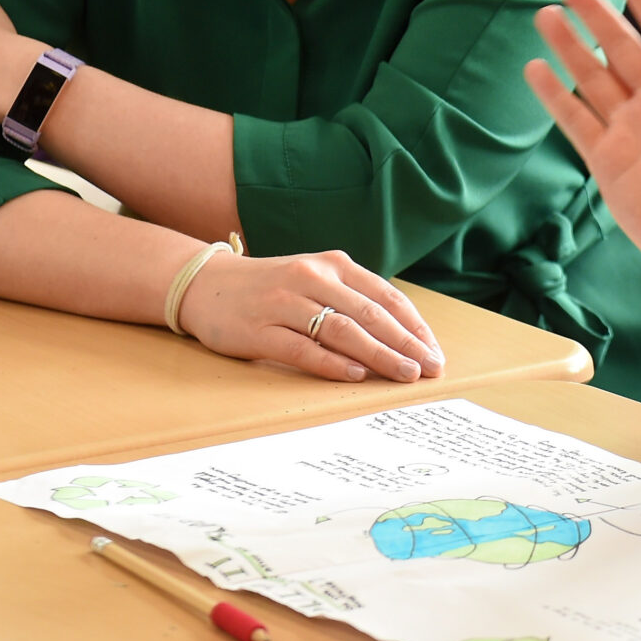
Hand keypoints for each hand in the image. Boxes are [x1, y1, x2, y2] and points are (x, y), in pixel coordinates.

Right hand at [180, 247, 446, 383]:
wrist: (206, 285)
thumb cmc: (272, 287)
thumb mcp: (315, 279)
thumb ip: (351, 299)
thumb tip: (400, 336)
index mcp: (333, 265)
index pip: (385, 296)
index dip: (413, 325)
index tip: (434, 350)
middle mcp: (312, 278)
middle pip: (370, 314)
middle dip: (406, 343)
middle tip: (431, 367)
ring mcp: (284, 303)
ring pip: (342, 330)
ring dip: (379, 355)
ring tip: (405, 373)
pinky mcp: (259, 330)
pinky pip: (303, 348)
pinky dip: (332, 363)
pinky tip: (356, 376)